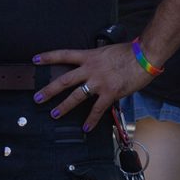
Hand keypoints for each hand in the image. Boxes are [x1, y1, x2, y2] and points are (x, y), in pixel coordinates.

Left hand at [32, 43, 149, 130]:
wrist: (144, 57)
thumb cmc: (128, 52)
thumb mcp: (106, 52)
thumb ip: (96, 60)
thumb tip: (91, 67)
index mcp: (89, 57)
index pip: (64, 55)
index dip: (48, 57)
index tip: (35, 59)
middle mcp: (90, 69)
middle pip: (64, 80)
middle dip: (49, 90)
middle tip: (37, 98)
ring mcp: (99, 82)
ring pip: (76, 96)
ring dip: (64, 107)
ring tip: (54, 114)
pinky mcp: (110, 93)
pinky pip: (97, 109)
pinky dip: (91, 119)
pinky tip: (86, 127)